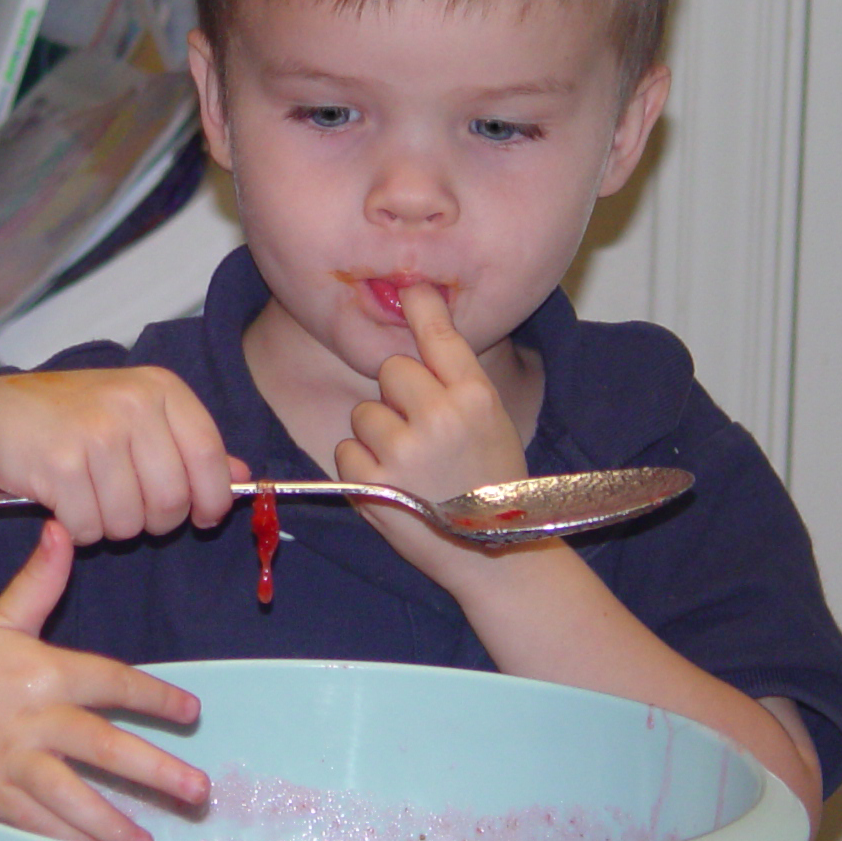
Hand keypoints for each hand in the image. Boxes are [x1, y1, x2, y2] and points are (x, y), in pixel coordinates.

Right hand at [0, 368, 239, 544]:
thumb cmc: (69, 418)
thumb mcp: (136, 415)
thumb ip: (189, 445)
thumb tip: (242, 477)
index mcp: (159, 389)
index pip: (209, 456)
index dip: (211, 498)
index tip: (201, 515)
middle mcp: (131, 405)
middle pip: (172, 499)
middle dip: (154, 520)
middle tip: (129, 508)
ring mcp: (96, 433)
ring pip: (131, 521)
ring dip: (112, 527)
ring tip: (91, 500)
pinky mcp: (60, 465)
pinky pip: (90, 528)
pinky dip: (79, 530)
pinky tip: (64, 504)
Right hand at [0, 520, 208, 840]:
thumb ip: (40, 579)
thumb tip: (62, 529)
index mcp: (43, 671)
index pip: (112, 682)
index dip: (156, 697)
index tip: (191, 711)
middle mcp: (33, 718)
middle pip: (103, 747)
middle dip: (154, 770)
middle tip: (197, 789)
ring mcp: (12, 761)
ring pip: (72, 796)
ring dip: (113, 821)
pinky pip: (39, 822)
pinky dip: (71, 840)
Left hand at [337, 284, 531, 573]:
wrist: (495, 554)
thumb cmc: (492, 484)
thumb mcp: (492, 422)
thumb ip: (457, 382)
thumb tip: (425, 326)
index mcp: (476, 397)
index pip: (440, 337)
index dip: (422, 308)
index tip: (411, 286)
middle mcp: (441, 416)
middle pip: (391, 370)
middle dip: (397, 396)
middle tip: (422, 432)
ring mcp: (405, 450)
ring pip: (364, 412)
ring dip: (378, 436)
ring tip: (411, 468)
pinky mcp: (374, 482)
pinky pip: (346, 450)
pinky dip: (361, 468)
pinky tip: (393, 486)